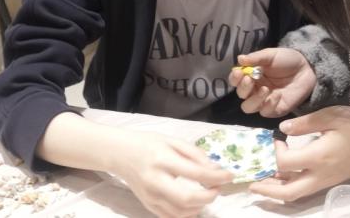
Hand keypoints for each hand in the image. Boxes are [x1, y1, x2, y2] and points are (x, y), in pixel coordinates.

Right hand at [110, 130, 233, 217]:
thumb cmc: (148, 144)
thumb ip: (195, 154)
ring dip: (200, 206)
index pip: (195, 173)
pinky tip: (195, 204)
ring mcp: (150, 197)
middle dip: (209, 196)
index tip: (229, 175)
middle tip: (218, 188)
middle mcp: (155, 181)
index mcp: (162, 160)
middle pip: (187, 198)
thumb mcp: (173, 140)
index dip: (216, 177)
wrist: (120, 154)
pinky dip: (187, 214)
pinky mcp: (148, 205)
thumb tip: (215, 169)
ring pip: (181, 212)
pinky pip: (171, 217)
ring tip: (207, 194)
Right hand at [229, 48, 316, 116]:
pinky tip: (277, 95)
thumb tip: (240, 58)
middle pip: (241, 95)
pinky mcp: (275, 109)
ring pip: (249, 107)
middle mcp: (254, 89)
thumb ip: (256, 58)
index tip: (239, 72)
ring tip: (265, 89)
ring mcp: (264, 101)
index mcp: (251, 75)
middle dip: (243, 88)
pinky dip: (269, 105)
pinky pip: (265, 112)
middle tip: (250, 79)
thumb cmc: (287, 60)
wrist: (307, 68)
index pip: (236, 80)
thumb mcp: (271, 55)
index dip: (234, 78)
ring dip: (254, 100)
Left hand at [249, 106, 349, 200]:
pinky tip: (281, 178)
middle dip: (267, 189)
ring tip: (261, 183)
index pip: (285, 163)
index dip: (274, 153)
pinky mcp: (329, 181)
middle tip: (251, 183)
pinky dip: (290, 186)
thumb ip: (305, 123)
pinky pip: (305, 189)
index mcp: (318, 157)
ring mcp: (325, 181)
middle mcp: (319, 175)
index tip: (276, 139)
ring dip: (276, 191)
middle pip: (288, 192)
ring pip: (296, 194)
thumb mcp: (331, 116)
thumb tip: (283, 128)